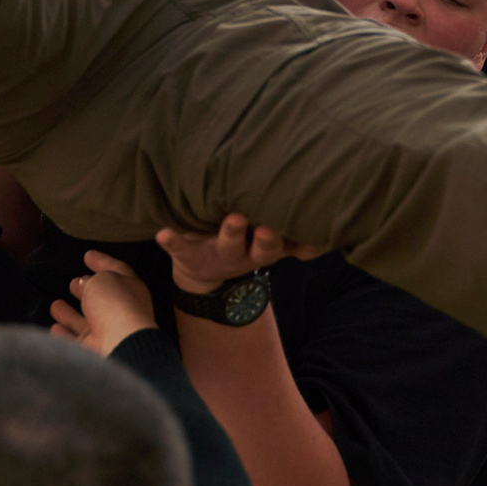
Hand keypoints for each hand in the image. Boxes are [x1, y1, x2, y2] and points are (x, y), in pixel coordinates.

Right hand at [48, 250, 156, 355]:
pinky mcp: (94, 350)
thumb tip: (82, 284)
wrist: (119, 345)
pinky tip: (55, 327)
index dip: (102, 261)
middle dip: (86, 289)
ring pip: (85, 321)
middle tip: (73, 283)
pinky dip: (65, 333)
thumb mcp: (101, 280)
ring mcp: (107, 332)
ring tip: (56, 305)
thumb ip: (91, 280)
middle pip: (100, 298)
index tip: (88, 255)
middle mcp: (120, 311)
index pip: (116, 269)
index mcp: (131, 288)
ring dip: (70, 314)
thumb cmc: (114, 304)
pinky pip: (76, 340)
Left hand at [155, 212, 311, 295]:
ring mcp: (219, 255)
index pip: (290, 245)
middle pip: (263, 249)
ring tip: (233, 219)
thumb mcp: (266, 239)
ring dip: (232, 234)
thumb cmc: (242, 238)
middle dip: (268, 239)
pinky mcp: (190, 255)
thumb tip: (323, 230)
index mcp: (267, 248)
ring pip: (229, 246)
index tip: (310, 238)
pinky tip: (163, 234)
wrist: (203, 266)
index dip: (301, 242)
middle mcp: (247, 254)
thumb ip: (291, 232)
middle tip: (270, 227)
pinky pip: (181, 249)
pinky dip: (173, 242)